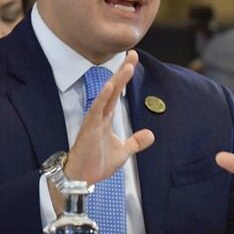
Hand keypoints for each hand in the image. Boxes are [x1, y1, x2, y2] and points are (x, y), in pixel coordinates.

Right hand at [64, 50, 154, 184]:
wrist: (82, 179)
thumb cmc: (96, 163)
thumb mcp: (123, 152)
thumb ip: (136, 142)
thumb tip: (151, 135)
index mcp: (106, 117)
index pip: (118, 92)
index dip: (125, 76)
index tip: (132, 59)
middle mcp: (100, 115)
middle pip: (113, 88)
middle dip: (123, 71)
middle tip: (133, 54)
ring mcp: (94, 121)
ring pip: (106, 96)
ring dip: (116, 81)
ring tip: (127, 67)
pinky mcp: (89, 130)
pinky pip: (96, 111)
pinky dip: (103, 99)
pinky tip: (110, 87)